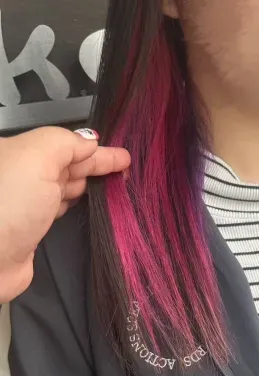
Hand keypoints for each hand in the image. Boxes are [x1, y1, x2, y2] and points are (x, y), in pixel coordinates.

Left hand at [0, 126, 130, 302]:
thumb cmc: (8, 205)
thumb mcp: (36, 157)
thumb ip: (65, 143)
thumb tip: (89, 141)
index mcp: (18, 152)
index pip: (65, 145)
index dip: (96, 150)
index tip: (123, 157)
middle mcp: (21, 175)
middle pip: (66, 164)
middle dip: (95, 165)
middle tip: (125, 170)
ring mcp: (27, 203)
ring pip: (64, 186)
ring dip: (89, 184)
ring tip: (113, 186)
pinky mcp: (32, 229)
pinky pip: (59, 209)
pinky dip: (76, 204)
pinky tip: (89, 205)